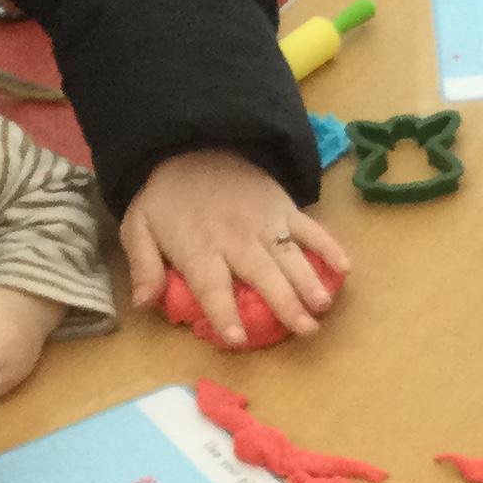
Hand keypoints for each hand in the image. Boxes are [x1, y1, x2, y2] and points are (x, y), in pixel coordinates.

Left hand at [118, 148, 348, 345]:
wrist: (191, 143)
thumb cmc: (166, 196)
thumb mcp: (137, 226)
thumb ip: (142, 265)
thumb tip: (143, 304)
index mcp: (199, 248)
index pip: (212, 287)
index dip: (224, 313)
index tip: (237, 339)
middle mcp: (236, 239)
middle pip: (262, 275)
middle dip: (285, 304)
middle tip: (305, 330)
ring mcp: (264, 222)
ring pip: (290, 256)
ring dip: (310, 281)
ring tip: (324, 306)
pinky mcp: (284, 207)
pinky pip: (310, 228)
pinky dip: (329, 246)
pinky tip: (345, 267)